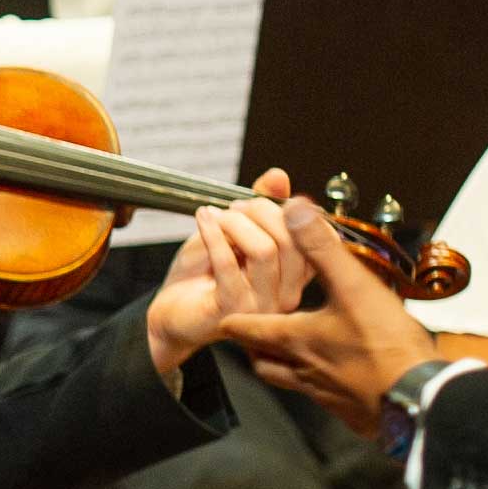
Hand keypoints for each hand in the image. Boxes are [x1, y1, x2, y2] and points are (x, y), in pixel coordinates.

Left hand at [145, 174, 307, 382]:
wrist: (171, 311)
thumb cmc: (205, 272)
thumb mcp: (235, 231)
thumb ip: (261, 206)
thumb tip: (278, 176)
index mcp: (296, 276)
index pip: (316, 237)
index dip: (291, 209)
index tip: (263, 198)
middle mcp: (288, 294)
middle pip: (291, 240)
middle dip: (260, 210)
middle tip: (234, 207)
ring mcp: (262, 306)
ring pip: (265, 250)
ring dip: (236, 222)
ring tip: (216, 216)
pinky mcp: (233, 309)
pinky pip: (228, 264)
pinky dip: (214, 233)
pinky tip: (203, 219)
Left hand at [214, 198, 440, 435]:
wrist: (419, 400)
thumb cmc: (385, 345)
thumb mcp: (353, 286)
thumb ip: (321, 249)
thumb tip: (293, 210)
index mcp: (295, 339)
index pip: (245, 329)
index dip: (232, 318)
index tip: (224, 312)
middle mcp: (302, 370)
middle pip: (261, 361)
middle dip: (251, 346)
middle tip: (250, 332)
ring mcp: (324, 393)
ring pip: (288, 380)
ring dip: (281, 364)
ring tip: (287, 349)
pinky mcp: (348, 408)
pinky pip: (320, 394)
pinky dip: (316, 380)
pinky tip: (333, 370)